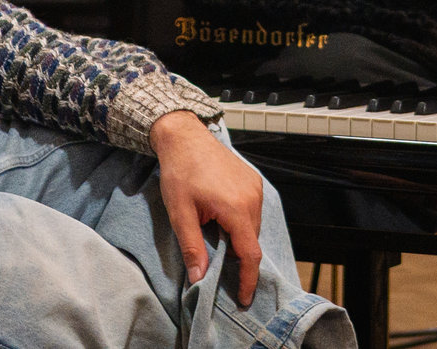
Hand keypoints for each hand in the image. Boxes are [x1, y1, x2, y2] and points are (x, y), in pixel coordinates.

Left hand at [152, 110, 264, 307]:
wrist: (185, 137)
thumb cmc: (180, 172)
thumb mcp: (181, 213)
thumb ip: (193, 247)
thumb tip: (199, 278)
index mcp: (236, 208)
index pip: (250, 253)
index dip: (248, 279)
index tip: (244, 298)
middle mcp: (252, 198)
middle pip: (252, 241)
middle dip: (240, 260)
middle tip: (222, 272)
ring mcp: (255, 187)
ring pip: (253, 226)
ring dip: (239, 239)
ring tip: (219, 243)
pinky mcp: (253, 181)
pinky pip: (252, 210)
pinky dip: (241, 223)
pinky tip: (223, 222)